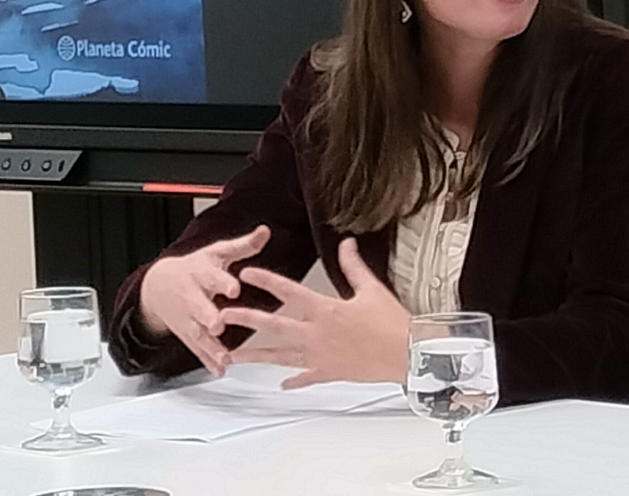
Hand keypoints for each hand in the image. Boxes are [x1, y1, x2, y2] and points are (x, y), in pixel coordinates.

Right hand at [136, 225, 271, 375]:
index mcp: (201, 273)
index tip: (233, 288)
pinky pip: (196, 348)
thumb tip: (265, 232)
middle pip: (199, 307)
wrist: (159, 285)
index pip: (212, 277)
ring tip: (224, 357)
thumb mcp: (217, 253)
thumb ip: (243, 246)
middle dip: (208, 316)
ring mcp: (187, 318)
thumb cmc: (195, 267)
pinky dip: (207, 360)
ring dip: (210, 346)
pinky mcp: (187, 334)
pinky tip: (219, 369)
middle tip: (218, 325)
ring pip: (197, 333)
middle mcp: (192, 296)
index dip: (222, 282)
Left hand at [223, 238, 410, 387]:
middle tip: (222, 318)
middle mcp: (316, 334)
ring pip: (280, 356)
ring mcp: (320, 356)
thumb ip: (353, 266)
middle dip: (245, 320)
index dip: (266, 281)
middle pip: (273, 326)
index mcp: (325, 310)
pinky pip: (306, 377)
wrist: (405, 355)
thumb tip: (346, 244)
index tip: (247, 275)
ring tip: (233, 358)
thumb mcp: (371, 289)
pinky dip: (294, 380)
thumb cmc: (391, 324)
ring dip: (255, 356)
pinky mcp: (329, 372)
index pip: (289, 291)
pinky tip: (283, 384)